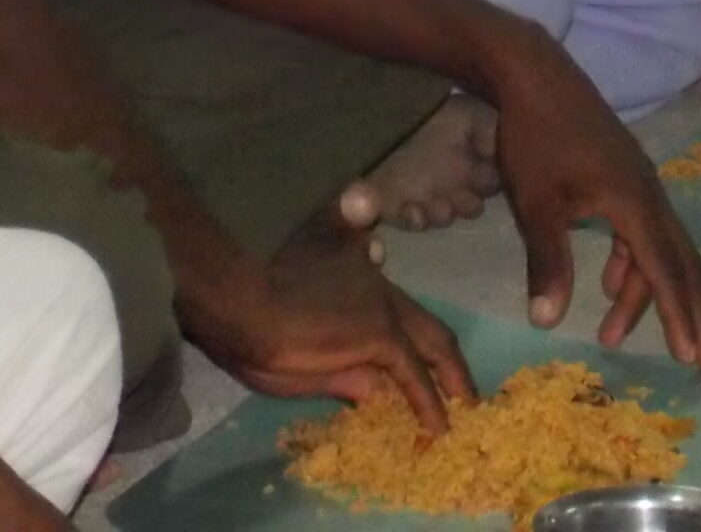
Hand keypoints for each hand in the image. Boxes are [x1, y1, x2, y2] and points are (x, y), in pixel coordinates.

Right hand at [184, 239, 474, 431]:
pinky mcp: (380, 334)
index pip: (391, 304)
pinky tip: (440, 427)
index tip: (419, 357)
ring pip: (430, 344)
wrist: (235, 304)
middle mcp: (373, 285)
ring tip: (465, 409)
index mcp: (350, 273)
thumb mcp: (298, 338)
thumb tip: (373, 392)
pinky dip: (430, 404)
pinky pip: (413, 376)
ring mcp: (379, 308)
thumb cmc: (252, 316)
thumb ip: (340, 362)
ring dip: (451, 381)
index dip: (407, 331)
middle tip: (461, 389)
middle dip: (445, 358)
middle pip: (424, 323)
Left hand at [484, 36, 700, 372]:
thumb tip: (547, 323)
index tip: (695, 359)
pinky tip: (609, 283)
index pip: (666, 270)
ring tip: (613, 334)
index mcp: (635, 202)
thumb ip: (548, 263)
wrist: (533, 72)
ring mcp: (639, 181)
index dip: (679, 317)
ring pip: (658, 248)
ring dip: (643, 292)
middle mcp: (649, 193)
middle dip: (692, 314)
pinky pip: (642, 230)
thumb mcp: (537, 203)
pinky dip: (632, 263)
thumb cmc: (534, 136)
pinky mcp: (624, 174)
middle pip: (683, 262)